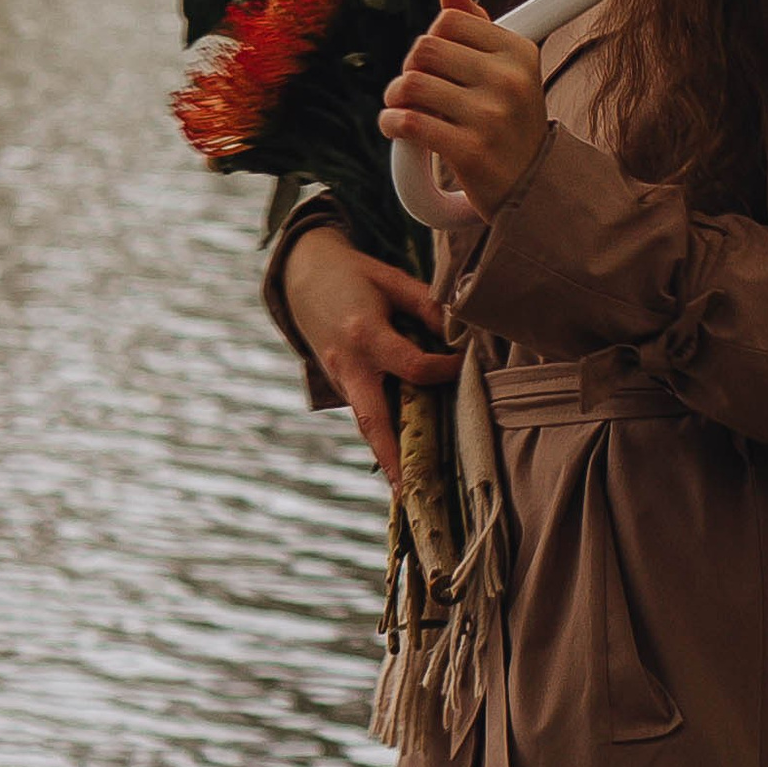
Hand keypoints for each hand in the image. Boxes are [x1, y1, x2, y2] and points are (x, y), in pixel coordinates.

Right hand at [283, 223, 456, 490]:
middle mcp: (348, 364)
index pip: (413, 366)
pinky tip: (402, 458)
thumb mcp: (393, 278)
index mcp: (364, 334)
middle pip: (372, 419)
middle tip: (410, 491)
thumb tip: (461, 334)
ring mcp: (339, 378)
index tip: (464, 364)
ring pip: (365, 424)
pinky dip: (382, 434)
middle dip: (392, 456)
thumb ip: (428, 305)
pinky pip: (363, 412)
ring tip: (408, 492)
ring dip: (386, 456)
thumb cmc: (355, 274)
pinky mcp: (338, 383)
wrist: (303, 275)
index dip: (444, 369)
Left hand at [378, 0, 549, 218]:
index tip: (432, 63)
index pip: (449, 20)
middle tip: (412, 88)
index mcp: (518, 52)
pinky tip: (395, 126)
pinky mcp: (470, 150)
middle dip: (409, 68)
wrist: (531, 185)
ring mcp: (491, 116)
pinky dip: (392, 122)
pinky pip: (410, 122)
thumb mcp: (507, 70)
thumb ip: (477, 28)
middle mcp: (509, 80)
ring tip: (401, 109)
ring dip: (395, 97)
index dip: (431, 39)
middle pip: (425, 48)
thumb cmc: (510, 122)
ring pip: (411, 84)